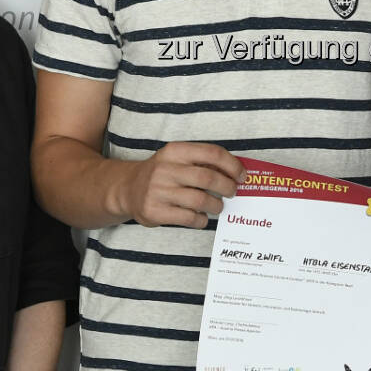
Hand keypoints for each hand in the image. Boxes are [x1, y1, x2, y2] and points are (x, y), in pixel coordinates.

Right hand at [117, 141, 245, 227]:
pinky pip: (189, 218)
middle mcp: (165, 169)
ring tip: (217, 206)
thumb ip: (203, 162)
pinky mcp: (155, 212)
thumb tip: (236, 172)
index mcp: (175, 151)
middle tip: (232, 192)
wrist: (128, 189)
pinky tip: (202, 217)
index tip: (242, 175)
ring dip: (216, 205)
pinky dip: (202, 219)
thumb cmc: (162, 173)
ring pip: (201, 200)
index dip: (232, 165)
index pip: (212, 153)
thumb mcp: (177, 158)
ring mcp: (158, 191)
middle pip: (208, 178)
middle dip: (227, 187)